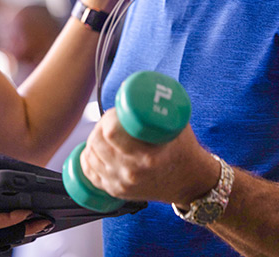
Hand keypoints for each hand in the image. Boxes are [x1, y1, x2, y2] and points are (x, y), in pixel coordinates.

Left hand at [79, 108, 219, 205]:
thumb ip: (154, 107)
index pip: (110, 132)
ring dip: (94, 141)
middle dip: (99, 126)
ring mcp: (122, 183)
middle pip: (97, 142)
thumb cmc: (183, 148)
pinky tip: (94, 151)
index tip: (115, 113)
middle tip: (110, 122)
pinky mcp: (116, 191)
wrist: (190, 181)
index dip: (108, 118)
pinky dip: (88, 159)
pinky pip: (90, 173)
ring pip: (91, 155)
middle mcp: (132, 172)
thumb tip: (128, 89)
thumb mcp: (174, 124)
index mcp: (147, 156)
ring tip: (106, 135)